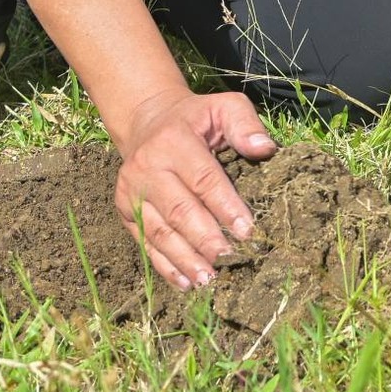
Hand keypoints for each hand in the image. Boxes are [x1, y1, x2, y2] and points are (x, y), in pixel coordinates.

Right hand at [113, 88, 275, 289]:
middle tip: (229, 260)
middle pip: (179, 210)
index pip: (203, 179)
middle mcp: (147, 168)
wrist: (147, 122)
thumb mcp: (222, 107)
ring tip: (210, 279)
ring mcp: (131, 192)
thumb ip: (244, 124)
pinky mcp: (124, 212)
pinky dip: (165, 266)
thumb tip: (265, 149)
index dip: (225, 206)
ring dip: (186, 259)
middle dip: (205, 239)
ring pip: (160, 231)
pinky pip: (145, 243)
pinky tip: (186, 283)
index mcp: (174, 141)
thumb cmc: (196, 120)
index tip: (247, 231)